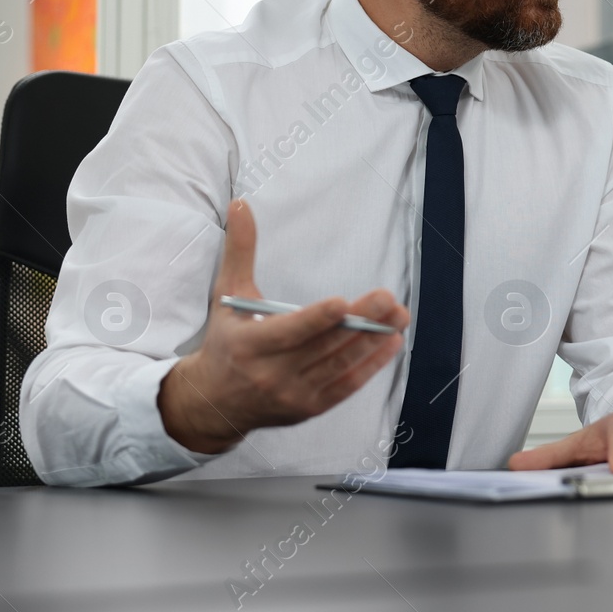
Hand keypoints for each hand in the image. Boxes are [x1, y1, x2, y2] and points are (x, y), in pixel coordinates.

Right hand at [158, 199, 409, 453]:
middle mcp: (271, 373)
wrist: (213, 403)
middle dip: (360, 322)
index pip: (289, 331)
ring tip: (399, 316)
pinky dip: (370, 366)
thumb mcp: (227, 295)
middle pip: (323, 346)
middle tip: (388, 299)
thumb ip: (239, 251)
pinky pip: (345, 387)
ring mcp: (292, 394)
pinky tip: (391, 343)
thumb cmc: (225, 340)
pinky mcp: (309, 407)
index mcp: (249, 344)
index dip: (317, 319)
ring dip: (372, 341)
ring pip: (339, 366)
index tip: (343, 303)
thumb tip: (241, 204)